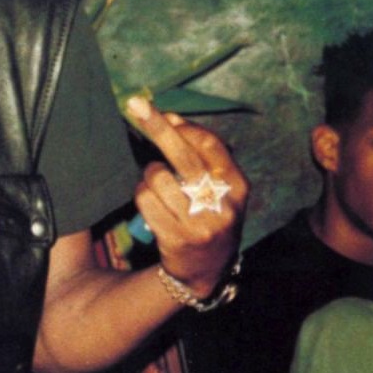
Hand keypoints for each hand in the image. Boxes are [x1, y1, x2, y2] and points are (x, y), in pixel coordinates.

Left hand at [127, 94, 248, 295]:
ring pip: (157, 177)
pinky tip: (153, 204)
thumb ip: (201, 155)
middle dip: (156, 127)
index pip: (210, 145)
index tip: (162, 112)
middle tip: (135, 104)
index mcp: (238, 186)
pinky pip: (144, 199)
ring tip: (161, 188)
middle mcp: (222, 204)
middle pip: (182, 155)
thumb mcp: (219, 187)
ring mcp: (199, 223)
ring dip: (150, 176)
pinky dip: (142, 195)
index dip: (183, 126)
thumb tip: (171, 118)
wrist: (206, 267)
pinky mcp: (175, 237)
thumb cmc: (208, 214)